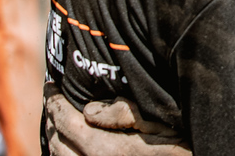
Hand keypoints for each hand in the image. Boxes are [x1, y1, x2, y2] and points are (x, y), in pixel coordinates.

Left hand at [44, 86, 188, 155]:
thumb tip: (89, 109)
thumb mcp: (160, 123)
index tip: (52, 85)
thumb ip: (124, 113)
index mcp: (106, 150)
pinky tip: (72, 144)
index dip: (55, 103)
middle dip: (52, 120)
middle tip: (53, 100)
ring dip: (55, 139)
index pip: (67, 123)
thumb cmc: (182, 145)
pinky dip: (65, 154)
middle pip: (58, 144)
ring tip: (58, 121)